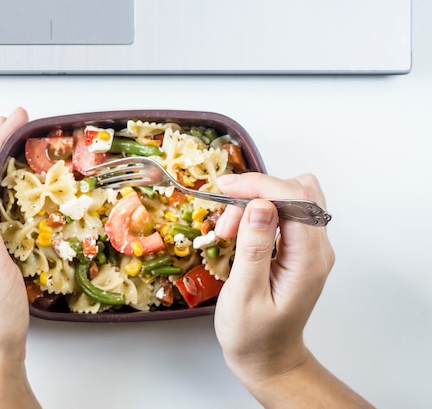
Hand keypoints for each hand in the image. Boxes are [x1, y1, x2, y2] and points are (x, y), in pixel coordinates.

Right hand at [213, 173, 371, 407]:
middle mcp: (317, 248)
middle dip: (256, 192)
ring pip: (290, 196)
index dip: (260, 185)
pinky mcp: (298, 246)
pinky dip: (257, 211)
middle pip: (298, 191)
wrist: (267, 359)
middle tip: (226, 220)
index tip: (225, 189)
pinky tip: (238, 230)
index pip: (297, 199)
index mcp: (308, 260)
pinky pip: (283, 211)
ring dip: (254, 200)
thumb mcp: (245, 294)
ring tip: (228, 230)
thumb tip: (261, 204)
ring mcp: (310, 246)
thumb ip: (254, 248)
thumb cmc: (252, 335)